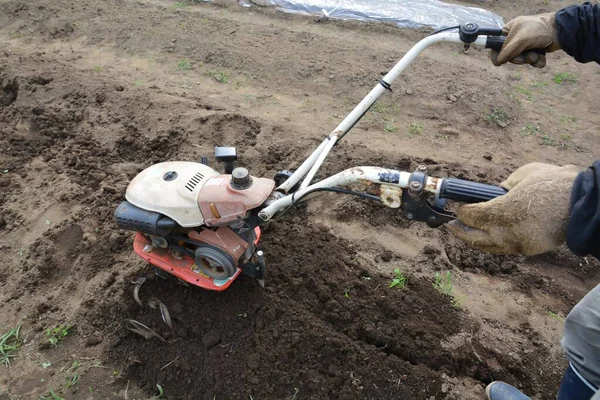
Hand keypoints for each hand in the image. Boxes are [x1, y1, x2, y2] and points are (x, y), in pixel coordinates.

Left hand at [447, 163, 579, 254]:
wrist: (582, 203)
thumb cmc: (552, 183)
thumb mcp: (522, 176)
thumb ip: (505, 185)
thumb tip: (497, 191)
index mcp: (501, 211)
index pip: (471, 216)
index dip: (462, 211)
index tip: (458, 207)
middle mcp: (506, 232)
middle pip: (473, 237)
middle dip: (459, 231)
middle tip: (450, 225)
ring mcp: (517, 243)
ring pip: (488, 247)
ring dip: (474, 240)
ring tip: (465, 234)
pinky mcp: (528, 249)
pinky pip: (504, 249)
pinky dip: (493, 244)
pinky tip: (488, 237)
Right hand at [491, 12, 560, 67]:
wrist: (561, 30)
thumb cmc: (538, 30)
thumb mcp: (519, 40)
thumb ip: (507, 51)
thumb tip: (498, 61)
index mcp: (509, 30)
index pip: (496, 44)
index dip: (496, 54)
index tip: (499, 62)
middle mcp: (516, 38)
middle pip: (509, 56)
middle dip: (518, 59)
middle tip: (523, 58)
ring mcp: (527, 45)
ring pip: (522, 60)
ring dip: (529, 60)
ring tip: (536, 54)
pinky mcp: (537, 50)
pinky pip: (533, 62)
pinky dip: (538, 61)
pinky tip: (542, 57)